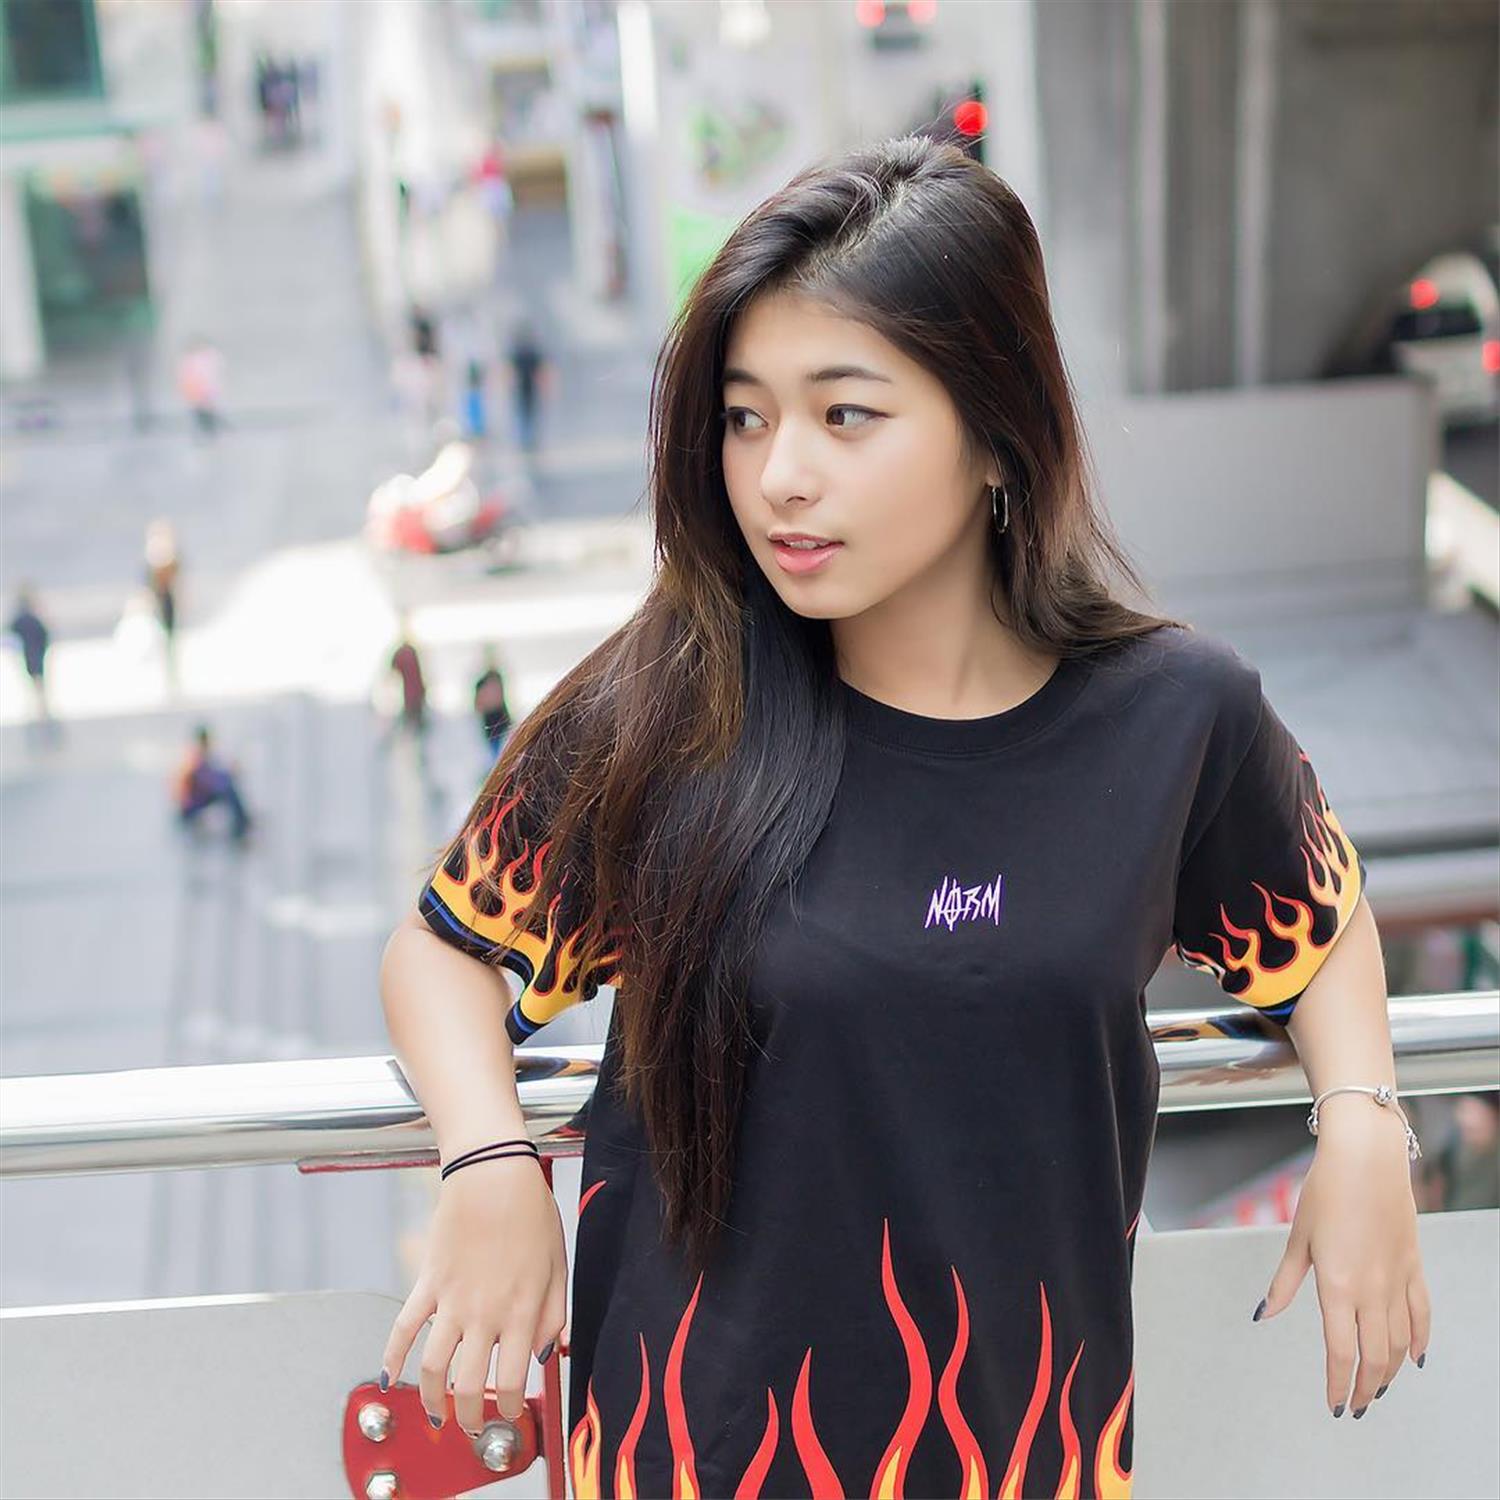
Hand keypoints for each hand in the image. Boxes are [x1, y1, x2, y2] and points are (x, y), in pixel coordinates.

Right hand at [379, 1155, 566, 1435]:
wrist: (494, 1172)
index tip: (510, 1413)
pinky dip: (392, 1357)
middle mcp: (485, 1313)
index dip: (510, 1407)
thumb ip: (555, 1314)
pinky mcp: (427, 1283)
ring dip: (432, 1399)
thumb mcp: (558, 1264)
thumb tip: (547, 1354)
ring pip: (433, 1368)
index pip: (513, 1380)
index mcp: (522, 1311)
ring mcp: (452, 1300)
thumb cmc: (532, 1213)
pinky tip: (389, 1378)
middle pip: (469, 1386)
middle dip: (470, 1417)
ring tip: (437, 1414)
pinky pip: (403, 1328)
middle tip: (473, 1426)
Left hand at [1253, 1098, 1431, 1417]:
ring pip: (1401, 1342)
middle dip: (1364, 1387)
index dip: (1336, 1383)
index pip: (1340, 1351)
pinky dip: (1420, 1340)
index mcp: (1338, 1285)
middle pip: (1374, 1356)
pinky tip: (1415, 1358)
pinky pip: (1422, 1314)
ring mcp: (1397, 1280)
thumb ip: (1285, 1283)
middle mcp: (1372, 1290)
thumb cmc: (1326, 1192)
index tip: (1333, 1405)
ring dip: (1390, 1371)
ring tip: (1376, 1387)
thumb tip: (1264, 1314)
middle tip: (1354, 1405)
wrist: (1365, 1160)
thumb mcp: (1298, 1238)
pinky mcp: (1414, 1267)